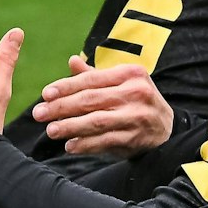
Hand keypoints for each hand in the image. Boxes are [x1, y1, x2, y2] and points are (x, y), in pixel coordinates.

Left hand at [31, 55, 174, 156]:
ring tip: (51, 130)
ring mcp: (137, 116)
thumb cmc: (138, 102)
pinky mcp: (136, 137)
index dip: (66, 86)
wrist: (168, 129)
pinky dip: (86, 144)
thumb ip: (96, 75)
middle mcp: (135, 92)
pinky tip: (70, 146)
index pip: (91, 79)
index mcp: (130, 74)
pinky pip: (105, 141)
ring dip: (70, 127)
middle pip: (90, 100)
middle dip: (61, 107)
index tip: (45, 94)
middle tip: (39, 114)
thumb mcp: (123, 83)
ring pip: (96, 121)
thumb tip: (71, 60)